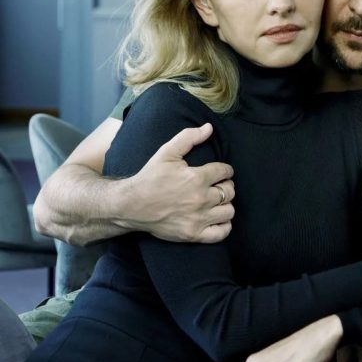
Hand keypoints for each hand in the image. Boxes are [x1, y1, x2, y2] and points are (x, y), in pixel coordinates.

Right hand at [124, 124, 234, 242]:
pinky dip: (224, 226)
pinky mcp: (193, 234)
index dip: (225, 170)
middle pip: (230, 191)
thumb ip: (188, 137)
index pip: (225, 171)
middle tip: (218, 186)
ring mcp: (198, 218)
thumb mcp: (166, 152)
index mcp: (196, 177)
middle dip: (226, 186)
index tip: (221, 172)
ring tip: (217, 202)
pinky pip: (221, 233)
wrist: (131, 205)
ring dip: (226, 205)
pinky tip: (217, 219)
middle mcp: (200, 198)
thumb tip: (209, 128)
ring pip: (229, 211)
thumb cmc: (149, 177)